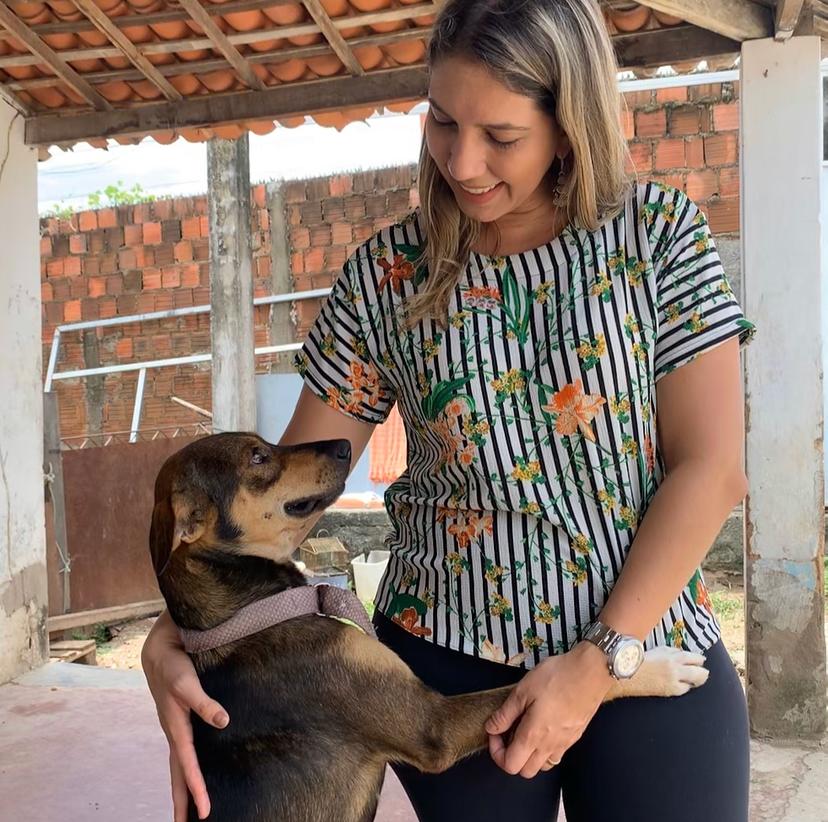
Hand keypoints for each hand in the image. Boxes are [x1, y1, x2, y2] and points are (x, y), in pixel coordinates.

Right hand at [142, 610, 229, 820]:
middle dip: (183, 800)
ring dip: (184, 786)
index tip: (204, 813)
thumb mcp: (187, 681)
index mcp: (175, 728)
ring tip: (190, 809)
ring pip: (180, 764)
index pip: (187, 766)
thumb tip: (224, 722)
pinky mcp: (182, 717)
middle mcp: (175, 731)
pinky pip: (186, 749)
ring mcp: (177, 726)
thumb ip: (204, 702)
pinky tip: (198, 768)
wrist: (160, 647)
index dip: (196, 789)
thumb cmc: (173, 664)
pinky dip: (188, 765)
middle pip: (178, 774)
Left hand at [485, 641, 612, 777]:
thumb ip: (505, 713)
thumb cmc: (556, 677)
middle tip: (508, 732)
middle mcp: (550, 746)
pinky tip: (542, 727)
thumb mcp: (523, 690)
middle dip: (511, 756)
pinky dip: (544, 749)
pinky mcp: (574, 737)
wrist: (590, 672)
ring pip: (542, 766)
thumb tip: (491, 728)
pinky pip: (556, 755)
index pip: (510, 765)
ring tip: (524, 730)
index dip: (496, 752)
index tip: (495, 731)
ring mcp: (565, 743)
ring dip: (529, 756)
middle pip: (525, 771)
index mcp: (534, 735)